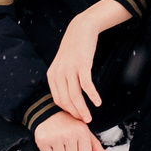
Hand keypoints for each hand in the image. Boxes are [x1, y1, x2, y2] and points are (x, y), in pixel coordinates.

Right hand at [34, 109, 106, 150]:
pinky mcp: (42, 141)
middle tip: (65, 140)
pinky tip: (50, 142)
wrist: (49, 113)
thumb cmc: (69, 123)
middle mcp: (69, 134)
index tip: (76, 142)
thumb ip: (95, 145)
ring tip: (58, 141)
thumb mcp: (84, 130)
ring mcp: (55, 137)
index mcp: (82, 131)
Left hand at [46, 0, 127, 120]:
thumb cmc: (74, 48)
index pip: (58, 100)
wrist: (81, 28)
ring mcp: (69, 69)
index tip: (76, 117)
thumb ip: (63, 78)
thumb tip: (68, 97)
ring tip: (90, 118)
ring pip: (75, 96)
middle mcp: (58, 73)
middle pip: (66, 101)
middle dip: (75, 113)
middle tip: (84, 122)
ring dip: (83, 109)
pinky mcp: (82, 65)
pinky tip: (98, 102)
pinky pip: (86, 85)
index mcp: (52, 75)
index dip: (67, 111)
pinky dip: (92, 96)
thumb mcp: (63, 63)